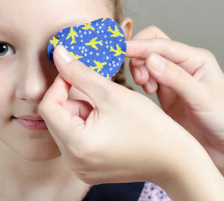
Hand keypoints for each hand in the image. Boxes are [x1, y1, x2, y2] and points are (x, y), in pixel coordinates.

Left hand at [38, 45, 223, 200]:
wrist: (176, 161)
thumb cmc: (151, 128)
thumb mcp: (112, 93)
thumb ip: (80, 72)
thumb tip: (58, 53)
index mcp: (76, 145)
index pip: (48, 106)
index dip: (60, 84)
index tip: (78, 74)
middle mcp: (73, 162)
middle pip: (56, 117)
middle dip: (73, 99)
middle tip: (100, 93)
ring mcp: (81, 168)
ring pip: (66, 127)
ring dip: (82, 111)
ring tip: (109, 111)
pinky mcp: (89, 170)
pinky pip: (76, 140)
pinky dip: (87, 126)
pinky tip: (110, 124)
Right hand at [127, 26, 223, 197]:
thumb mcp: (202, 99)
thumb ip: (175, 78)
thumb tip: (149, 59)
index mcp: (196, 59)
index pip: (161, 43)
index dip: (139, 46)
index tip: (119, 51)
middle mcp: (184, 66)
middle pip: (151, 46)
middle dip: (138, 57)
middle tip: (139, 80)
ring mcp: (174, 80)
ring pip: (146, 62)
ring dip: (139, 70)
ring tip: (145, 89)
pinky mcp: (166, 95)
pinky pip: (146, 79)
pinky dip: (140, 82)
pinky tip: (146, 95)